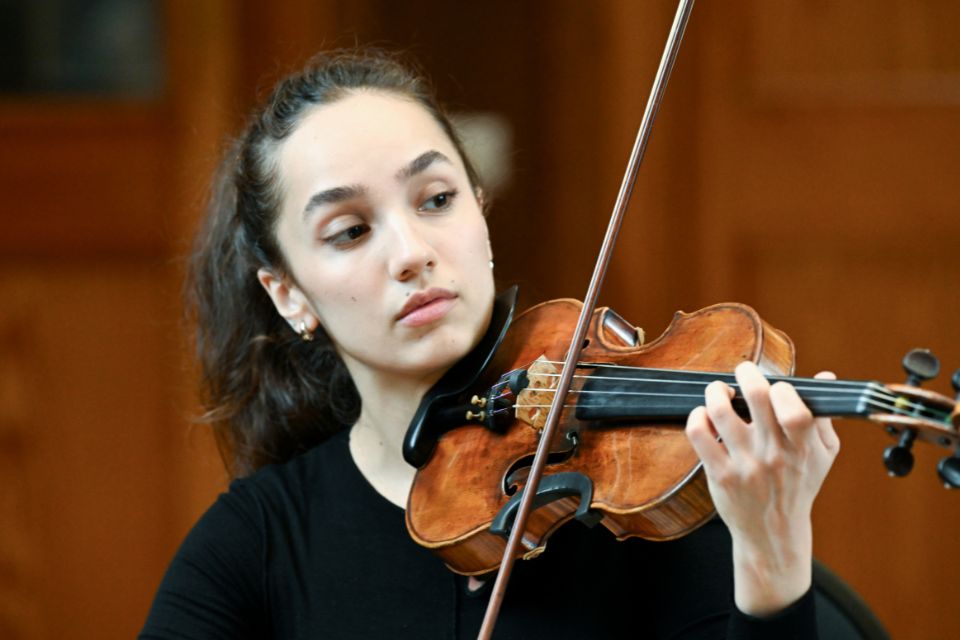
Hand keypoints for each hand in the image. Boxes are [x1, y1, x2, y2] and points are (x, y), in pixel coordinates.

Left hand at [685, 361, 839, 615]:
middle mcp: (772, 455)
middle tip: (744, 371)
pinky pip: (699, 434)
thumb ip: (823, 416)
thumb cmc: (799, 486)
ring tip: (720, 391)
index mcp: (802, 448)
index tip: (777, 387)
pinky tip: (705, 415)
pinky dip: (697, 415)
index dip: (784, 389)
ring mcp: (744, 464)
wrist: (773, 533)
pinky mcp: (719, 474)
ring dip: (716, 390)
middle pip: (757, 398)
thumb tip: (825, 377)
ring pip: (720, 410)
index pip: (795, 410)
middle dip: (748, 373)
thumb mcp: (823, 455)